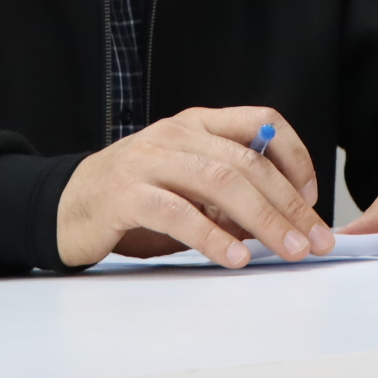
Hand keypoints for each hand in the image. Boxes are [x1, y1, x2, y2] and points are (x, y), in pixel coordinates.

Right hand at [56, 107, 337, 269]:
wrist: (64, 205)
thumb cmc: (135, 199)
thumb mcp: (187, 186)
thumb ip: (228, 196)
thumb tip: (281, 222)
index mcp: (197, 123)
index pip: (261, 120)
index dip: (295, 155)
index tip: (312, 196)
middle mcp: (176, 134)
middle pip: (248, 161)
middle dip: (289, 203)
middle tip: (313, 239)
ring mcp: (149, 160)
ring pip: (221, 182)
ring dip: (262, 220)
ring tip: (286, 249)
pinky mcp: (125, 194)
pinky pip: (177, 212)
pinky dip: (211, 236)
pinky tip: (234, 257)